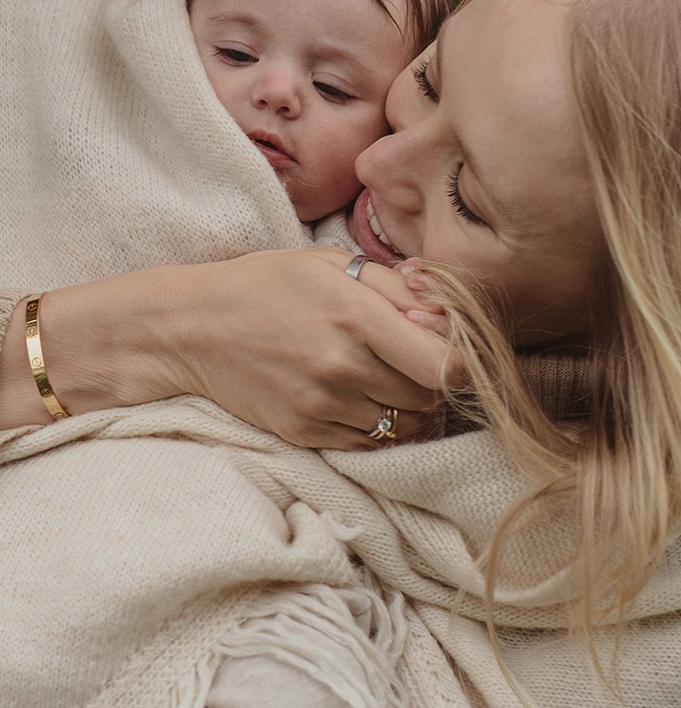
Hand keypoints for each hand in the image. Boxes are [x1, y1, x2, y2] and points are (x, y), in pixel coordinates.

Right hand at [157, 248, 459, 449]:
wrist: (193, 328)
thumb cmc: (268, 286)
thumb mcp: (332, 264)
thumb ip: (397, 287)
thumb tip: (448, 317)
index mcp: (355, 313)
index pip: (443, 364)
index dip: (460, 363)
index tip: (452, 353)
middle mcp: (342, 364)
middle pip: (428, 397)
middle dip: (431, 382)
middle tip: (414, 363)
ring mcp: (322, 404)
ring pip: (404, 426)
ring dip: (407, 409)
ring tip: (386, 382)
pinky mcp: (305, 432)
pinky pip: (369, 444)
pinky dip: (376, 427)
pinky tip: (358, 400)